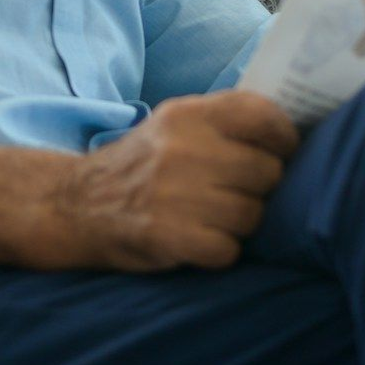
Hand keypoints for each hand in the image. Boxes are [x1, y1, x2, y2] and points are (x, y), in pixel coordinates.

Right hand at [66, 92, 297, 270]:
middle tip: (238, 193)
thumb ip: (224, 120)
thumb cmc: (142, 164)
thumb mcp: (174, 124)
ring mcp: (174, 192)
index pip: (263, 115)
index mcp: (189, 114)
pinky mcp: (168, 235)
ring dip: (241, 224)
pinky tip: (199, 241)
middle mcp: (183, 148)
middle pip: (266, 172)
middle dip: (261, 189)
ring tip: (215, 218)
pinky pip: (228, 250)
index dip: (285, 137)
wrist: (74, 204)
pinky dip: (220, 251)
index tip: (285, 152)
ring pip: (251, 215)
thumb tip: (290, 131)